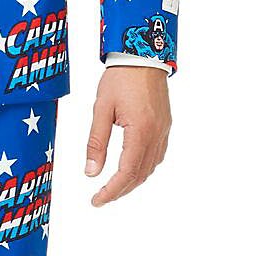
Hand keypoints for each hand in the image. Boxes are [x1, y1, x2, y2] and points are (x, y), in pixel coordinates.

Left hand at [83, 65, 170, 205]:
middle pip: (140, 174)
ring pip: (150, 167)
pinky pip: (157, 155)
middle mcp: (156, 134)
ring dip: (132, 181)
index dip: (111, 191)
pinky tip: (131, 168)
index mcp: (140, 131)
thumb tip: (90, 172)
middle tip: (101, 198)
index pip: (126, 172)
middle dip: (120, 190)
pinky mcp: (165, 125)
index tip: (97, 200)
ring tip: (113, 187)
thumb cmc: (121, 77)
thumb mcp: (101, 109)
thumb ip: (96, 142)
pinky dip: (143, 168)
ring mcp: (163, 130)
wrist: (143, 55)